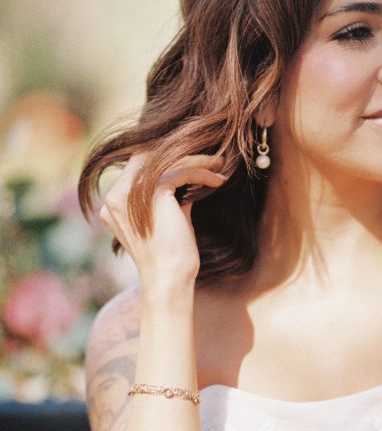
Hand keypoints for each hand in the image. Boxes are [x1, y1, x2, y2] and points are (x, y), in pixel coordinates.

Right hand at [99, 152, 226, 288]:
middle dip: (179, 152)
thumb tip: (186, 174)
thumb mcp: (164, 218)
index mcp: (113, 204)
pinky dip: (202, 173)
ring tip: (219, 164)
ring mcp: (130, 194)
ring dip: (197, 160)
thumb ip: (166, 196)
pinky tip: (218, 181)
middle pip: (147, 156)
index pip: (137, 166)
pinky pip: (181, 171)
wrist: (169, 278)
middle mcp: (115, 197)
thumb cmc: (171, 256)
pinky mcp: (153, 193)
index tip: (193, 160)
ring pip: (166, 160)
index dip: (164, 158)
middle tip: (209, 158)